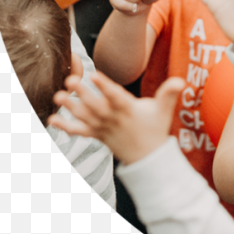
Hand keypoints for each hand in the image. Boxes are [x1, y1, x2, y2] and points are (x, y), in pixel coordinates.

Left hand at [49, 69, 184, 164]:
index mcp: (129, 110)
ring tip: (57, 96)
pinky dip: (66, 127)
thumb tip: (181, 81)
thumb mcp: (164, 110)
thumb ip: (169, 93)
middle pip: (96, 105)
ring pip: (85, 117)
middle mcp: (114, 119)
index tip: (94, 75)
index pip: (116, 96)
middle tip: (69, 80)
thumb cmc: (155, 128)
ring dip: (70, 108)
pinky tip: (51, 120)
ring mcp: (104, 128)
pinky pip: (80, 132)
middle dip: (82, 93)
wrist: (148, 157)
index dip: (105, 87)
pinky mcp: (97, 136)